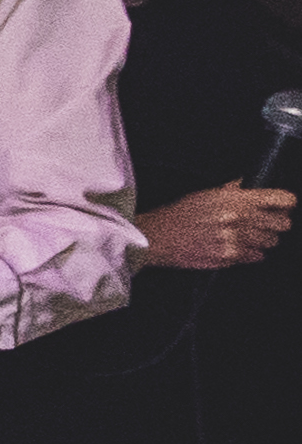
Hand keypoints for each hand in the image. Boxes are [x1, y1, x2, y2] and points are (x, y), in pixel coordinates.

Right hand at [141, 183, 291, 274]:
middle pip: (283, 224)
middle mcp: (240, 220)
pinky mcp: (230, 258)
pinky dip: (252, 253)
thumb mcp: (205, 195)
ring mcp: (236, 241)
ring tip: (250, 236)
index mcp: (236, 200)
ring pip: (272, 242)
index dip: (286, 203)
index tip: (284, 205)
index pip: (281, 200)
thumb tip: (245, 185)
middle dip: (278, 223)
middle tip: (269, 222)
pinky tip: (240, 247)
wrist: (157, 238)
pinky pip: (257, 256)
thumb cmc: (178, 214)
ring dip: (265, 239)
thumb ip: (230, 191)